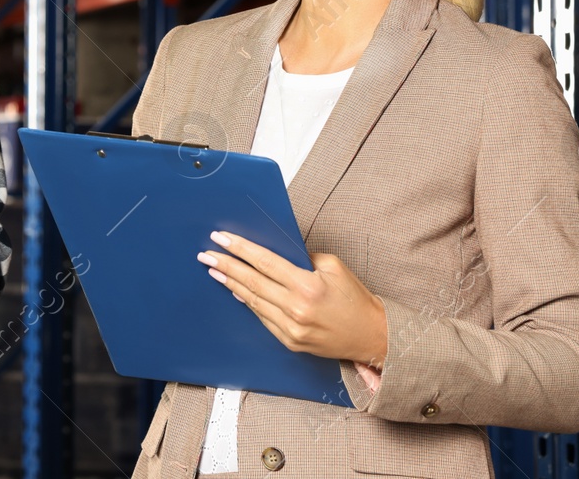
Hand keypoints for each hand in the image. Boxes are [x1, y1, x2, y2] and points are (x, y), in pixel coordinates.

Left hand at [199, 231, 387, 369]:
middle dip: (226, 265)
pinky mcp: (291, 342)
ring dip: (231, 283)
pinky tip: (236, 291)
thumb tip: (275, 254)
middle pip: (252, 282)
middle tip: (206, 254)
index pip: (265, 262)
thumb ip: (302, 258)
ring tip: (215, 270)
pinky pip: (263, 318)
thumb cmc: (355, 299)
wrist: (372, 336)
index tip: (221, 237)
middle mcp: (296, 309)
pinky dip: (248, 303)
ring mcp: (291, 329)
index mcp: (307, 286)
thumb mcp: (334, 267)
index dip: (240, 249)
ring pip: (253, 301)